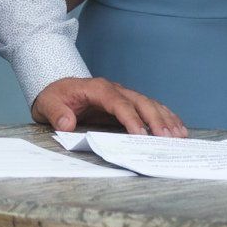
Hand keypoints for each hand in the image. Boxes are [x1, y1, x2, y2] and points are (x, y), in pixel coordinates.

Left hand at [32, 77, 184, 136]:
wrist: (56, 89)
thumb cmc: (54, 97)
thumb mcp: (47, 104)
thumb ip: (56, 112)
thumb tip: (66, 122)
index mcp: (96, 88)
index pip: (118, 102)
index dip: (131, 118)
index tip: (141, 135)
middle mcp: (114, 89)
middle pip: (139, 101)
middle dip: (155, 119)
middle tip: (168, 138)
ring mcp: (123, 95)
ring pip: (149, 104)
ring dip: (165, 119)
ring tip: (180, 135)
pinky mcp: (127, 103)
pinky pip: (149, 108)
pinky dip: (164, 117)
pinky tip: (177, 128)